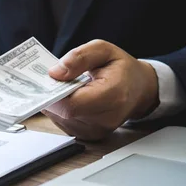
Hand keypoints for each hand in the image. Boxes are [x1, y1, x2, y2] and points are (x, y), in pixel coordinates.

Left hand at [43, 40, 158, 140]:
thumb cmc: (122, 69)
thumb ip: (79, 57)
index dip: (53, 95)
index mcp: (113, 95)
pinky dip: (61, 110)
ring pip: (60, 119)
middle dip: (52, 96)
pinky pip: (64, 123)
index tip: (47, 81)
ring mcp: (97, 130)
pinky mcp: (89, 135)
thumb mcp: (103, 50)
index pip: (72, 105)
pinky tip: (68, 98)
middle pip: (64, 113)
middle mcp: (106, 118)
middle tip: (52, 81)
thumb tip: (55, 72)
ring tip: (64, 88)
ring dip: (56, 103)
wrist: (139, 89)